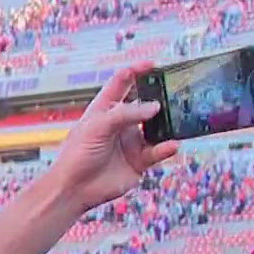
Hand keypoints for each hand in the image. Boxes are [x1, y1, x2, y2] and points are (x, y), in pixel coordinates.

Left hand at [42, 63, 180, 211]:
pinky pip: (158, 150)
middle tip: (177, 91)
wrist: (74, 189)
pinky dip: (166, 147)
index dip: (136, 71)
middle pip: (144, 104)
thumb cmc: (77, 155)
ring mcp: (130, 142)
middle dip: (160, 97)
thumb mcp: (97, 127)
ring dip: (168, 123)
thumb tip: (155, 107)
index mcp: (104, 110)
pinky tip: (172, 145)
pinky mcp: (139, 161)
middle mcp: (119, 124)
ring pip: (156, 127)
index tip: (153, 64)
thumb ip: (125, 114)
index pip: (121, 84)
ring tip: (180, 117)